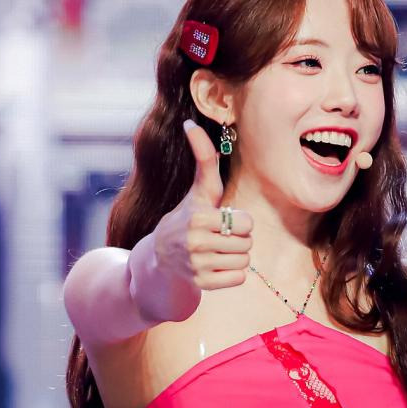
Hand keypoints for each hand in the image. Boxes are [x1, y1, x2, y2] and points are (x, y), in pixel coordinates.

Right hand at [152, 119, 253, 293]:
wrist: (159, 259)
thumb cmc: (187, 218)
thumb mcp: (197, 191)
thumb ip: (203, 159)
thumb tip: (189, 124)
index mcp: (197, 216)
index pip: (246, 223)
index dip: (240, 222)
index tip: (222, 221)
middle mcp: (195, 241)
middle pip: (247, 243)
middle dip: (238, 240)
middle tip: (218, 238)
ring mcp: (196, 264)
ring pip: (244, 261)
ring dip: (235, 258)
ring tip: (216, 252)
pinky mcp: (200, 284)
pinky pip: (238, 279)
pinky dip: (231, 276)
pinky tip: (214, 268)